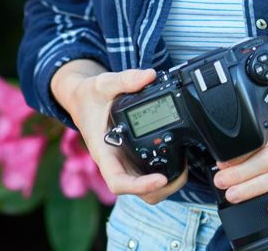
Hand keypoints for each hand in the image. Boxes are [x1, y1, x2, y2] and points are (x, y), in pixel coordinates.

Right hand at [64, 65, 188, 203]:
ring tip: (183, 166)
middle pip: (137, 191)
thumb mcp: (104, 83)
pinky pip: (147, 172)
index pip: (118, 182)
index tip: (160, 179)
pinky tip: (177, 156)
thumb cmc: (91, 96)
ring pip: (144, 187)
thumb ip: (126, 79)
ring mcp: (124, 161)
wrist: (84, 99)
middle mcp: (114, 162)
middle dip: (160, 189)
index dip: (139, 186)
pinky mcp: (132, 156)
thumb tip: (149, 76)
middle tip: (182, 172)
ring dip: (165, 184)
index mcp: (103, 152)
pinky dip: (164, 170)